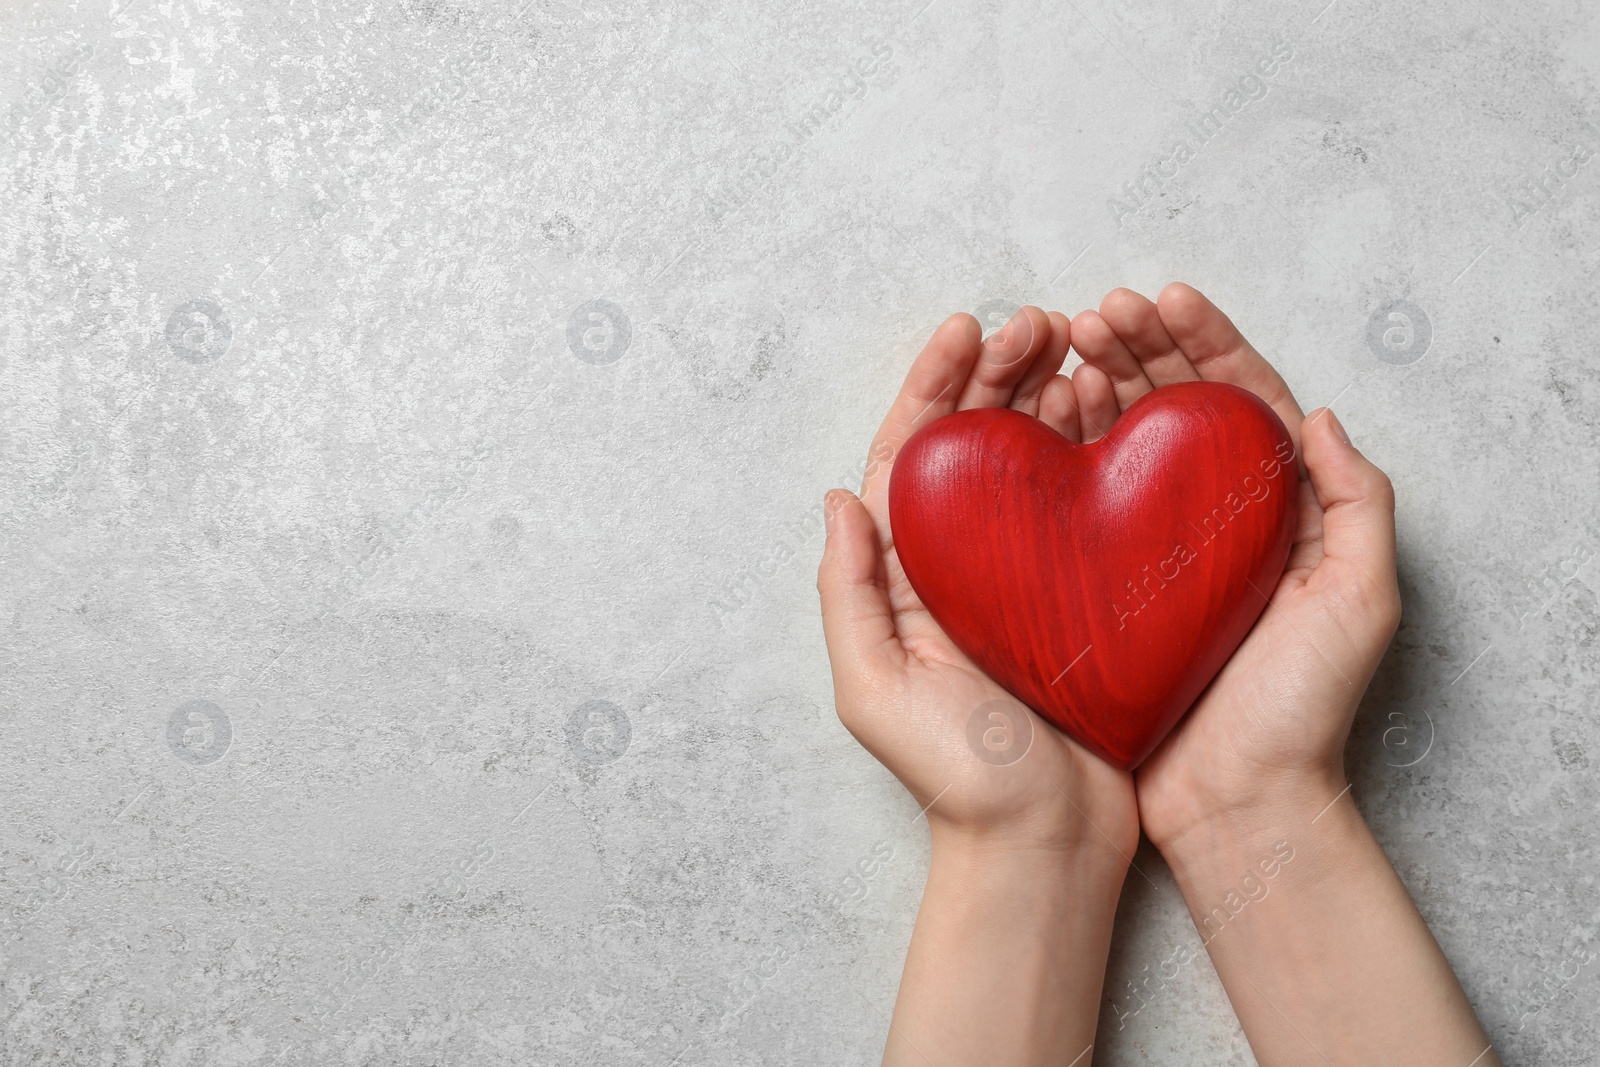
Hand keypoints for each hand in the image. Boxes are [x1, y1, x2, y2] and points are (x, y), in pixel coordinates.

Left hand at [817, 306, 1136, 859]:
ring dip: (1051, 396)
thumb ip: (847, 592)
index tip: (966, 327)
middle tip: (1040, 322)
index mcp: (904, 578)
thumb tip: (837, 496)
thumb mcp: (875, 689)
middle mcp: (962, 566)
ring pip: (1034, 463)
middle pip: (974, 443)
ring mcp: (1026, 578)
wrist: (1043, 848)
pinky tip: (1118, 412)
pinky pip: (1088, 505)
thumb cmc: (961, 779)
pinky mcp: (1085, 596)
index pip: (912, 456)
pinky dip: (1099, 452)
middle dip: (999, 372)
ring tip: (1082, 347)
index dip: (934, 384)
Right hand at [1062, 283, 1399, 847]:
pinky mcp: (1107, 585)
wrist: (1237, 803)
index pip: (1242, 398)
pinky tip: (1043, 419)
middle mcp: (1215, 520)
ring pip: (1123, 443)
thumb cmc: (1299, 709)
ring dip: (1095, 384)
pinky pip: (1083, 502)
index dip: (1204, 340)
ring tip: (1059, 348)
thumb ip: (1358, 503)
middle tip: (1093, 313)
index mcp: (1279, 510)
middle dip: (1137, 346)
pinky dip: (1064, 452)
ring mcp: (1156, 550)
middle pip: (1176, 406)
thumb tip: (1319, 415)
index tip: (1163, 297)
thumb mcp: (1359, 600)